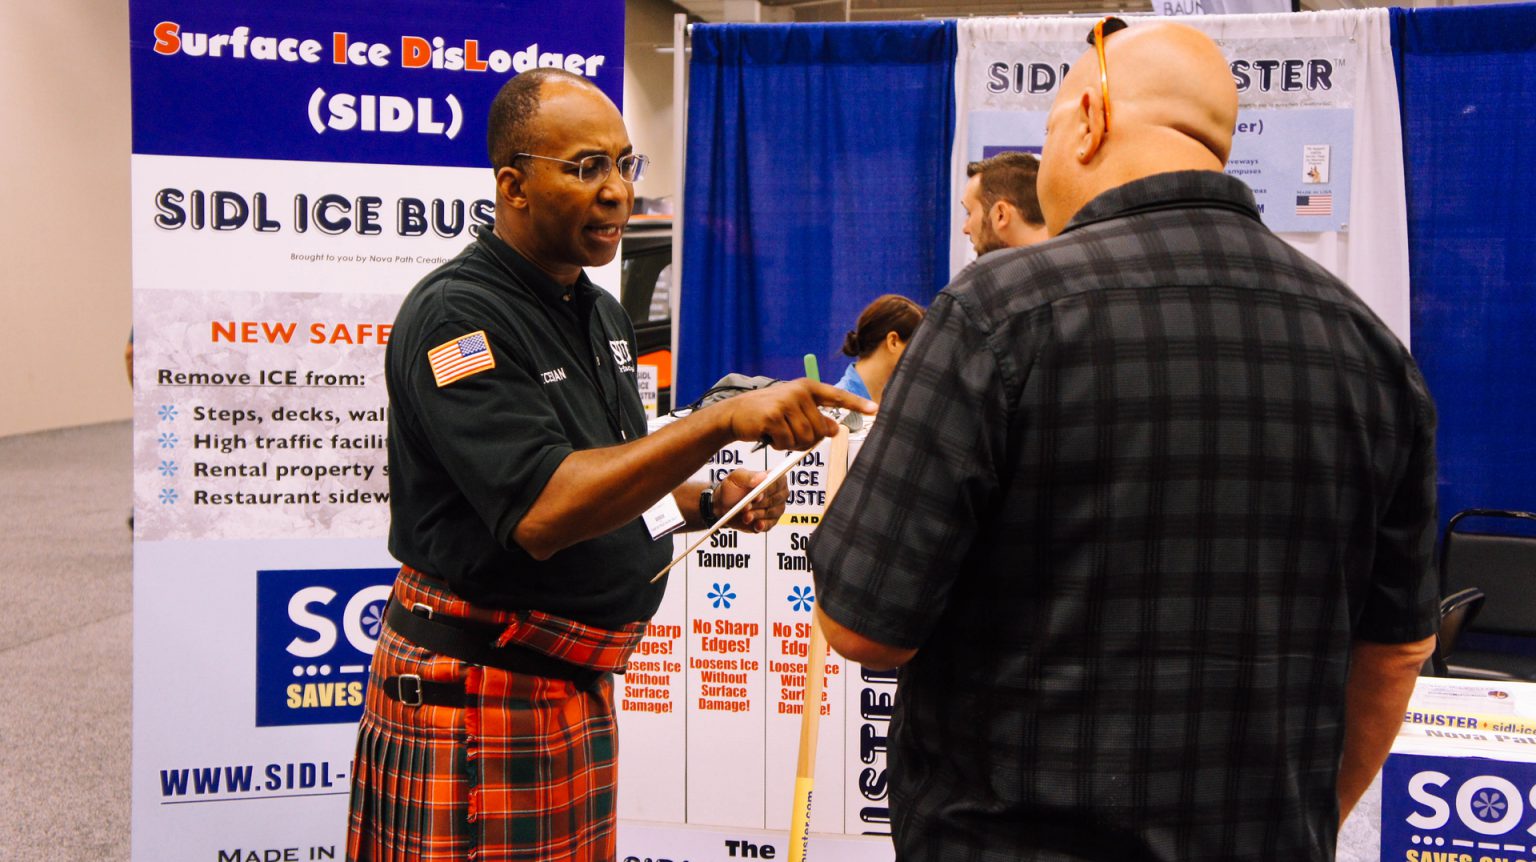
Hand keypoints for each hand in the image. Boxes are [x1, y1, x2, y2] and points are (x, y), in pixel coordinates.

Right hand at [716, 379, 874, 450]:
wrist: (736, 413)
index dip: (857, 404)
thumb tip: (835, 430)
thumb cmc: (769, 413)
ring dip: (792, 444)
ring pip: (805, 439)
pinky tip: (768, 434)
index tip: (875, 410)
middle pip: (820, 430)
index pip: (838, 396)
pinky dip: (779, 445)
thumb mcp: (795, 412)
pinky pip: (788, 443)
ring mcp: (786, 403)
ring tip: (778, 433)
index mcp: (808, 387)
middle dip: (806, 439)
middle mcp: (799, 392)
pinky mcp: (773, 417)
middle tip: (789, 433)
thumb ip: (816, 419)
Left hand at [717, 468, 786, 532]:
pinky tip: (755, 524)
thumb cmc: (732, 489)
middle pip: (776, 499)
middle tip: (747, 506)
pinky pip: (769, 525)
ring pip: (771, 513)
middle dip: (761, 503)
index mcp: (772, 478)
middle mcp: (776, 494)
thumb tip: (762, 477)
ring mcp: (774, 509)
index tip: (758, 494)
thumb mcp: (736, 478)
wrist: (723, 506)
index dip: (770, 488)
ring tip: (746, 515)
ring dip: (758, 514)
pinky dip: (761, 525)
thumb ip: (749, 476)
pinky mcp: (769, 522)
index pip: (779, 482)